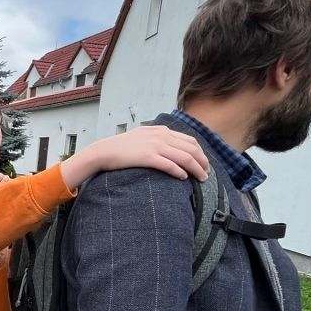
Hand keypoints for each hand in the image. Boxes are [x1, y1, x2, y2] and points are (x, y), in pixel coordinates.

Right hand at [70, 126, 208, 186]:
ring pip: (185, 158)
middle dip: (203, 162)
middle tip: (207, 174)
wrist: (103, 151)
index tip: (204, 164)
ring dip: (196, 169)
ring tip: (201, 179)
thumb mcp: (142, 136)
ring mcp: (155, 146)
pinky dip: (180, 172)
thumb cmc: (121, 147)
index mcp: (161, 130)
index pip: (189, 140)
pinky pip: (170, 165)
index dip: (201, 153)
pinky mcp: (148, 157)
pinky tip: (183, 178)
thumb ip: (157, 138)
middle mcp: (161, 136)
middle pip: (191, 149)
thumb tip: (170, 147)